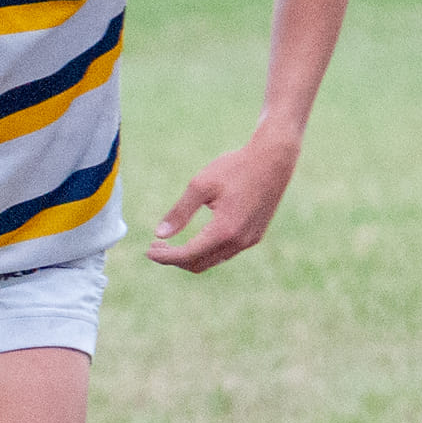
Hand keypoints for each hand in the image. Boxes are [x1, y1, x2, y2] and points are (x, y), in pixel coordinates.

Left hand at [147, 131, 301, 272]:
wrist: (273, 158)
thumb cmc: (235, 167)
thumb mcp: (200, 185)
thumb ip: (180, 212)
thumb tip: (159, 234)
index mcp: (225, 230)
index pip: (188, 254)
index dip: (165, 256)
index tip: (148, 251)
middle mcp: (240, 241)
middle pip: (199, 264)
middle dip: (174, 259)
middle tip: (155, 247)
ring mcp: (250, 240)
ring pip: (213, 261)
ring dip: (190, 256)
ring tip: (170, 244)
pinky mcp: (255, 235)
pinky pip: (226, 253)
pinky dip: (206, 251)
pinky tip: (195, 239)